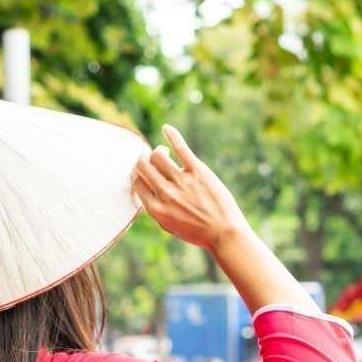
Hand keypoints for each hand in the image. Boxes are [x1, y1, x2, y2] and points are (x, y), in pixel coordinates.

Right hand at [132, 125, 249, 252]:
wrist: (224, 233)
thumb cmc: (198, 232)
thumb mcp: (170, 226)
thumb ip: (156, 209)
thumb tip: (147, 191)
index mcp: (156, 209)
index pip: (137, 182)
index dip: (138, 174)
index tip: (145, 172)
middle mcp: (165, 194)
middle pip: (143, 166)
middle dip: (143, 159)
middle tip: (150, 158)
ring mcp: (181, 181)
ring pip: (157, 155)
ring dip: (157, 151)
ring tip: (163, 152)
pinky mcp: (198, 171)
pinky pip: (180, 147)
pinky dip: (172, 135)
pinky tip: (166, 128)